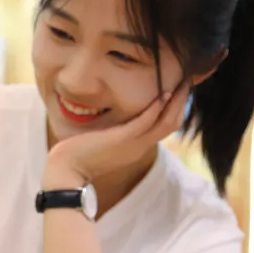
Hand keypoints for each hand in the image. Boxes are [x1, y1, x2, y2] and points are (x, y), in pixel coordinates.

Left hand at [42, 83, 189, 188]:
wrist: (65, 171)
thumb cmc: (80, 154)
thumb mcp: (105, 140)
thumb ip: (116, 129)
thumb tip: (118, 115)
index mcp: (137, 146)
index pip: (165, 126)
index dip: (176, 108)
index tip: (179, 89)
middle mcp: (140, 146)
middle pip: (173, 124)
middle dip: (182, 102)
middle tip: (188, 81)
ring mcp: (133, 144)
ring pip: (166, 124)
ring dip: (176, 103)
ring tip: (182, 83)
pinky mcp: (121, 140)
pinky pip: (145, 123)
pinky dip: (156, 110)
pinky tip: (163, 94)